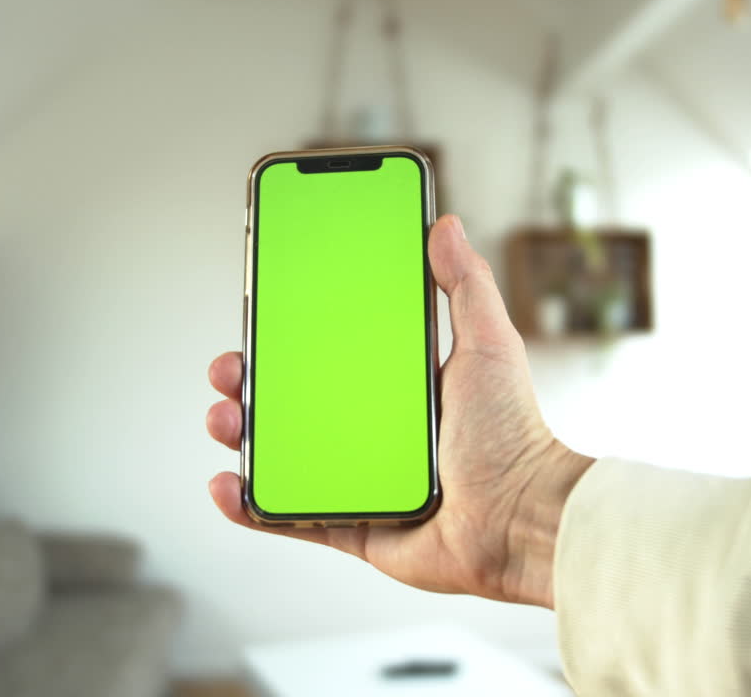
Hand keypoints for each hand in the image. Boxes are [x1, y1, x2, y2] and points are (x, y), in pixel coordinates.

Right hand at [205, 214, 593, 607]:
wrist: (524, 518)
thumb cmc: (514, 433)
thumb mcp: (488, 345)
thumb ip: (466, 285)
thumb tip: (445, 224)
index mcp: (397, 387)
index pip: (329, 352)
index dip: (289, 334)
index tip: (261, 311)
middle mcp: (372, 431)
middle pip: (292, 400)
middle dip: (248, 381)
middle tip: (230, 366)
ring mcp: (358, 479)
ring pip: (281, 455)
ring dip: (242, 434)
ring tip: (225, 418)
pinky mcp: (354, 525)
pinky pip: (291, 516)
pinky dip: (251, 505)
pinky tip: (227, 483)